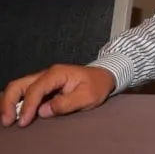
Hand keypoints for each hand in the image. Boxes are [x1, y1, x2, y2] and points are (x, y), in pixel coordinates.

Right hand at [1, 64, 115, 126]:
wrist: (104, 76)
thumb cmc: (97, 85)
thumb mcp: (88, 96)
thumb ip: (66, 103)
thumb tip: (43, 111)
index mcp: (57, 74)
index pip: (36, 89)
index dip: (28, 106)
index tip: (24, 122)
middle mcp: (46, 74)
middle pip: (19, 84)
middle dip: (9, 102)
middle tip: (7, 121)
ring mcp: (43, 79)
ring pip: (18, 87)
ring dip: (10, 102)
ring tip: (8, 119)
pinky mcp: (43, 85)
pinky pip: (24, 91)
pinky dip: (16, 102)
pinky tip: (14, 113)